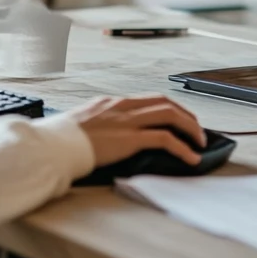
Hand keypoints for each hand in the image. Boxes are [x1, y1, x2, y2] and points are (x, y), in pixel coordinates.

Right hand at [67, 96, 206, 167]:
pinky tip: (191, 158)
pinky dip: (182, 147)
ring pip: (170, 115)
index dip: (170, 108)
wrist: (56, 144)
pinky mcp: (130, 138)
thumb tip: (109, 134)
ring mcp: (127, 121)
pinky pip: (165, 139)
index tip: (180, 118)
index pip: (149, 99)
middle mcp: (123, 107)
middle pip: (165, 102)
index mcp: (112, 102)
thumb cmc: (63, 137)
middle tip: (197, 130)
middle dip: (186, 115)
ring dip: (190, 129)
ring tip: (200, 143)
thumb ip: (101, 123)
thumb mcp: (84, 122)